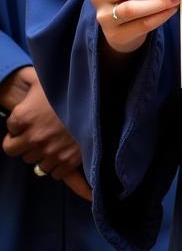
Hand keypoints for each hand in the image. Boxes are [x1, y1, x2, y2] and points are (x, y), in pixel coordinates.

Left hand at [2, 66, 91, 200]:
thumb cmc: (72, 83)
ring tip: (53, 141)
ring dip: (41, 154)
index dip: (20, 125)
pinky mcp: (67, 160)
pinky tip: (63, 151)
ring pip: (34, 163)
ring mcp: (50, 150)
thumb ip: (26, 82)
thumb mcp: (45, 78)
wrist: (104, 94)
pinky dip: (57, 165)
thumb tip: (16, 82)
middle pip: (16, 150)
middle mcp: (33, 136)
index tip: (31, 120)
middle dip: (26, 142)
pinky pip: (53, 172)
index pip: (10, 131)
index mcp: (24, 115)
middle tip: (40, 132)